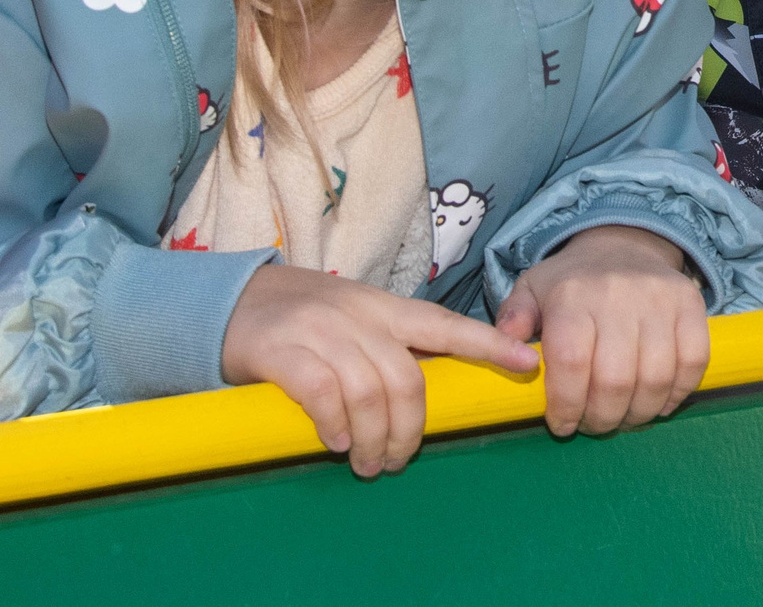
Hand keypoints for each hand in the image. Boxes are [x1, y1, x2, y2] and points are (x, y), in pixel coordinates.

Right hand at [221, 263, 537, 477]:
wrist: (233, 300)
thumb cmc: (307, 320)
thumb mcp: (358, 320)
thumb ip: (394, 347)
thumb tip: (437, 393)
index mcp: (386, 308)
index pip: (446, 325)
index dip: (489, 345)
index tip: (529, 364)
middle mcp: (359, 315)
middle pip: (408, 378)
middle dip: (411, 430)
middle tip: (398, 460)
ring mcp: (319, 330)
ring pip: (369, 392)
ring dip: (374, 439)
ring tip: (367, 462)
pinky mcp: (280, 349)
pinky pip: (321, 393)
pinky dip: (335, 424)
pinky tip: (337, 442)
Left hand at [493, 225, 708, 438]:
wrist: (622, 245)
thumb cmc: (572, 282)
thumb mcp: (531, 292)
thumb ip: (512, 321)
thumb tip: (506, 349)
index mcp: (572, 296)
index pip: (571, 362)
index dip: (567, 405)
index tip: (562, 424)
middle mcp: (617, 295)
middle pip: (615, 380)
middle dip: (602, 418)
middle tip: (594, 424)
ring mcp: (659, 299)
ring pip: (655, 378)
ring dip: (638, 413)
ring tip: (624, 417)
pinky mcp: (691, 304)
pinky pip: (694, 362)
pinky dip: (677, 393)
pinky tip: (658, 401)